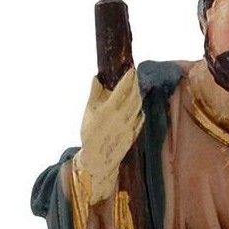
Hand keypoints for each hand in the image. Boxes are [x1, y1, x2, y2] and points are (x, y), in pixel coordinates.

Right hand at [75, 69, 142, 200]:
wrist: (98, 159)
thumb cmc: (89, 134)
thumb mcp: (88, 112)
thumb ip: (94, 93)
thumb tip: (97, 77)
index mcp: (109, 110)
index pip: (123, 89)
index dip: (129, 77)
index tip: (131, 69)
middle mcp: (122, 117)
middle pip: (134, 95)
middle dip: (135, 83)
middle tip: (134, 74)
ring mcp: (130, 126)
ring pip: (138, 105)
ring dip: (138, 94)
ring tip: (135, 86)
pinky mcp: (134, 134)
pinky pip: (140, 117)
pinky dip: (139, 108)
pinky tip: (135, 103)